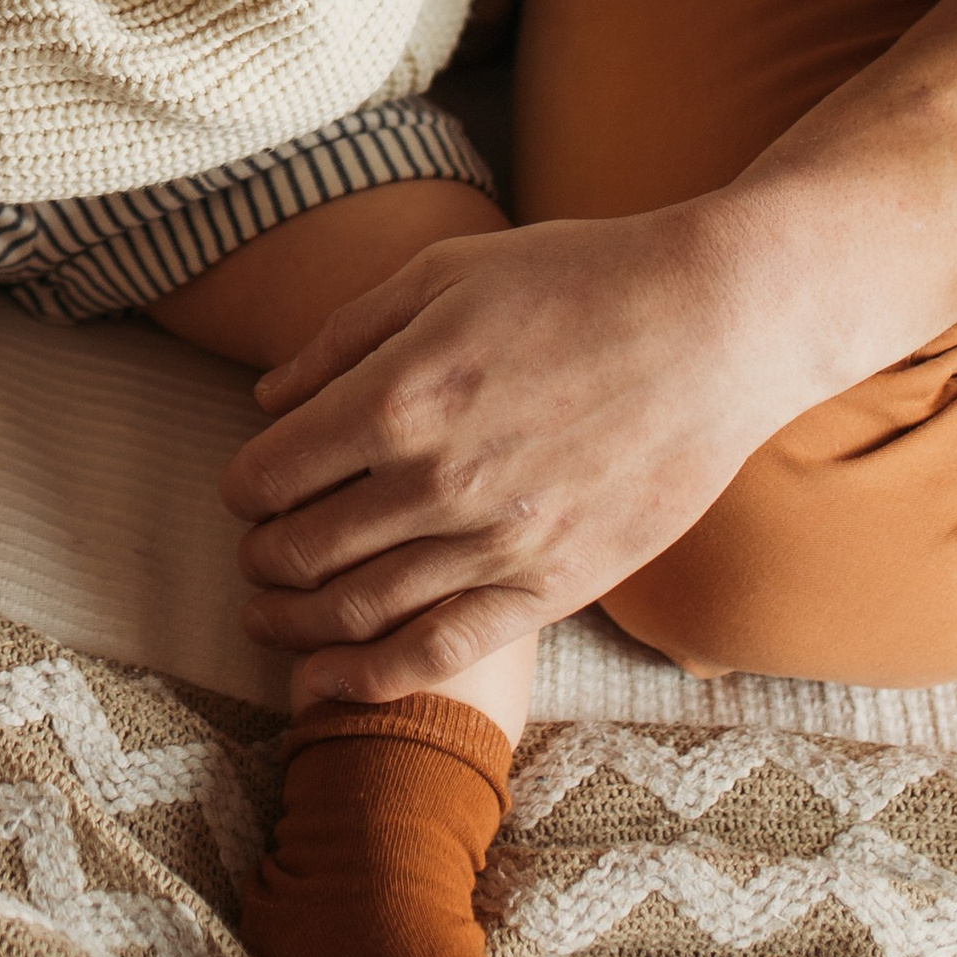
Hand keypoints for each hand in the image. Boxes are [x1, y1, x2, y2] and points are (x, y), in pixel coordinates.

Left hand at [219, 200, 800, 704]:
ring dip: (294, 623)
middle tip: (252, 556)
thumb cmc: (575, 279)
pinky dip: (369, 678)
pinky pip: (441, 653)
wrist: (714, 324)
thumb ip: (344, 337)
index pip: (273, 471)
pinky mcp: (555, 586)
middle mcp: (437, 480)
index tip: (245, 490)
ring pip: (358, 612)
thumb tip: (270, 398)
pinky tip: (325, 684)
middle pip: (304, 549)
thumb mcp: (442, 272)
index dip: (243, 488)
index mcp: (399, 395)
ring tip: (269, 616)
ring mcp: (498, 543)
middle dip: (260, 559)